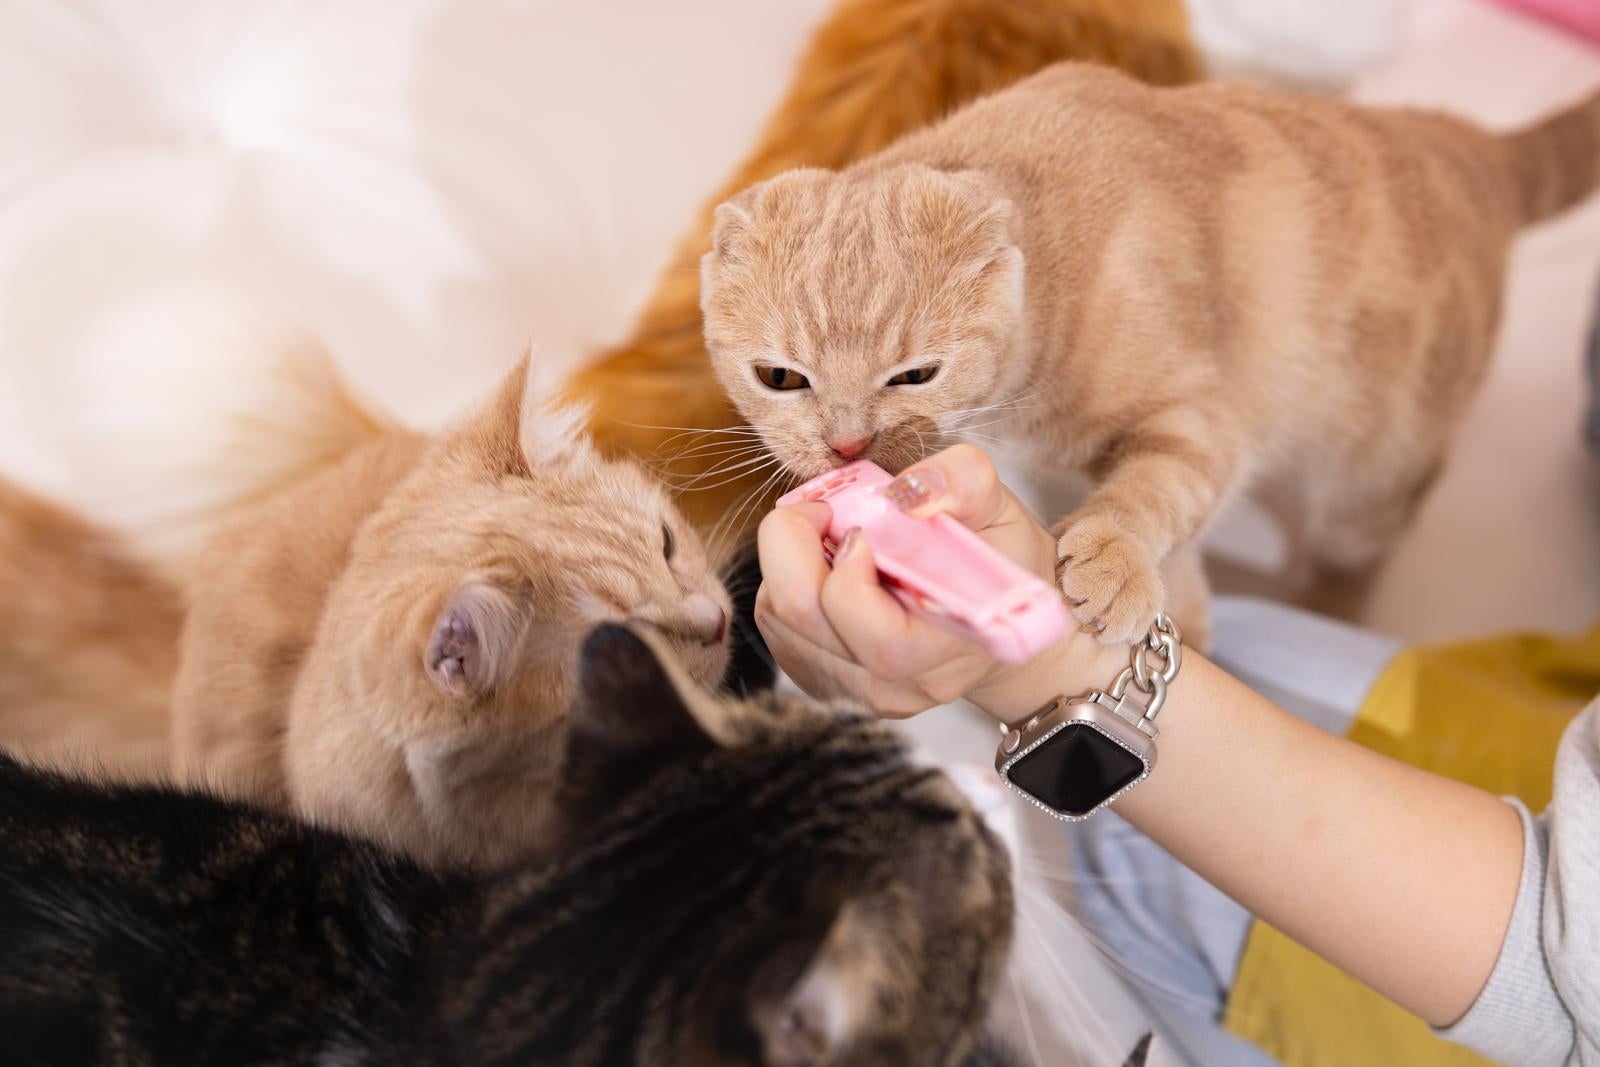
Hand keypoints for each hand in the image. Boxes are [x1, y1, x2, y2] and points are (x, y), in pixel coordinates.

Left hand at [754, 445, 1124, 720]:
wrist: (999, 619)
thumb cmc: (999, 564)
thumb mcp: (1000, 510)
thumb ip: (962, 483)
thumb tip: (907, 491)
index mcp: (948, 649)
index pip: (878, 637)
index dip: (850, 573)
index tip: (861, 527)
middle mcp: (896, 685)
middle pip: (803, 619)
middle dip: (794, 545)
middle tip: (824, 513)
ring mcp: (856, 691)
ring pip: (779, 619)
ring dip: (789, 562)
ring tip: (834, 540)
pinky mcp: (823, 682)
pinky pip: (776, 627)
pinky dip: (787, 584)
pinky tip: (828, 570)